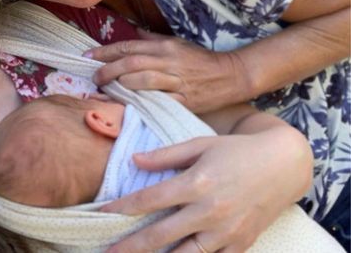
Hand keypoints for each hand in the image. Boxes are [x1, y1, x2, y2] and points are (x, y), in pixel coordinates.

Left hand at [85, 30, 251, 112]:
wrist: (231, 75)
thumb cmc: (200, 59)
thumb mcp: (177, 43)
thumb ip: (153, 39)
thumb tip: (133, 33)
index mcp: (164, 46)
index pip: (129, 47)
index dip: (105, 52)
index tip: (87, 57)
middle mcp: (168, 61)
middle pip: (131, 63)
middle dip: (108, 70)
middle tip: (94, 78)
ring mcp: (176, 81)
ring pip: (142, 81)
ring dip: (120, 85)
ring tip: (105, 90)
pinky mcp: (185, 100)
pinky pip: (158, 102)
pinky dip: (142, 103)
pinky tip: (128, 106)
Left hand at [102, 128, 310, 252]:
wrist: (283, 164)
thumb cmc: (237, 150)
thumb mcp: (201, 144)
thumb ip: (167, 155)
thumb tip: (135, 160)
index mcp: (197, 182)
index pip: (150, 199)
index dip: (123, 207)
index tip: (102, 212)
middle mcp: (209, 211)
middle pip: (160, 235)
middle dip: (130, 246)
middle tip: (107, 252)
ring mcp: (226, 233)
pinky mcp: (241, 245)